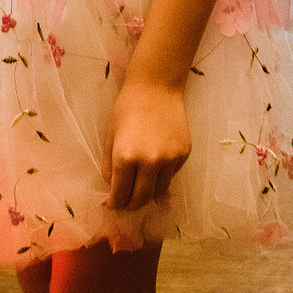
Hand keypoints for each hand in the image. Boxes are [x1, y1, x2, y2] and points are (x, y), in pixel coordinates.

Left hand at [105, 80, 191, 210]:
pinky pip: (170, 176)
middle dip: (130, 205)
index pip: (120, 195)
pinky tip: (155, 167)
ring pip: (158, 192)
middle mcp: (150, 163)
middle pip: (140, 199)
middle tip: (125, 203)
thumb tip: (113, 190)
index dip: (114, 203)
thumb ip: (109, 166)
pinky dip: (161, 178)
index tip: (111, 204)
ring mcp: (170, 160)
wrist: (157, 87)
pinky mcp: (183, 155)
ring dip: (147, 194)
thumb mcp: (110, 136)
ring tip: (140, 188)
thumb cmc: (127, 108)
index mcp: (126, 157)